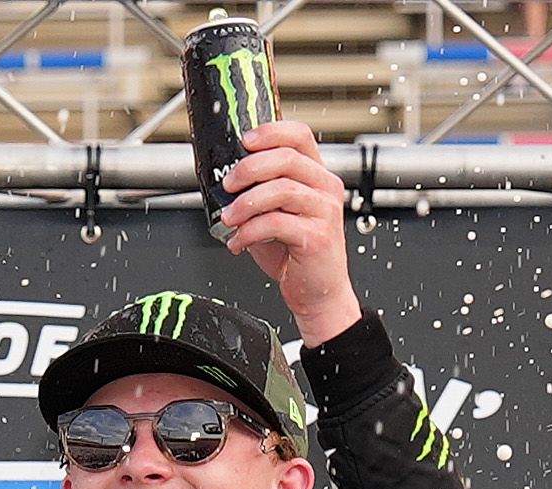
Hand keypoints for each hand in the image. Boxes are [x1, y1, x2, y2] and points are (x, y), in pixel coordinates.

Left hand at [216, 121, 363, 346]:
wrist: (318, 292)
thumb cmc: (295, 255)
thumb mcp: (274, 216)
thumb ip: (258, 196)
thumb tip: (226, 184)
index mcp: (316, 176)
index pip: (299, 136)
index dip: (271, 132)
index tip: (245, 141)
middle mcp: (325, 188)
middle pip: (286, 158)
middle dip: (249, 169)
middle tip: (229, 185)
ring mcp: (324, 211)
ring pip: (280, 189)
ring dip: (245, 203)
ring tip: (229, 218)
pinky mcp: (316, 236)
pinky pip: (276, 223)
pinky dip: (249, 232)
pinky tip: (239, 242)